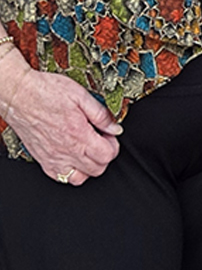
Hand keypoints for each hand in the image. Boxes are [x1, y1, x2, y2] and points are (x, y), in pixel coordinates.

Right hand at [1, 62, 121, 185]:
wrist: (18, 94)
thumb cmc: (45, 92)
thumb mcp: (81, 95)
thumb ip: (101, 114)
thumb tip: (115, 128)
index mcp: (78, 134)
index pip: (107, 155)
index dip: (113, 145)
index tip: (108, 135)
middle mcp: (65, 150)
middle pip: (97, 169)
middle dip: (104, 156)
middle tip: (99, 140)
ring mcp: (52, 157)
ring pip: (79, 178)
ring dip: (88, 167)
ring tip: (87, 150)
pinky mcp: (41, 159)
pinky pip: (59, 177)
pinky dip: (69, 171)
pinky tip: (71, 156)